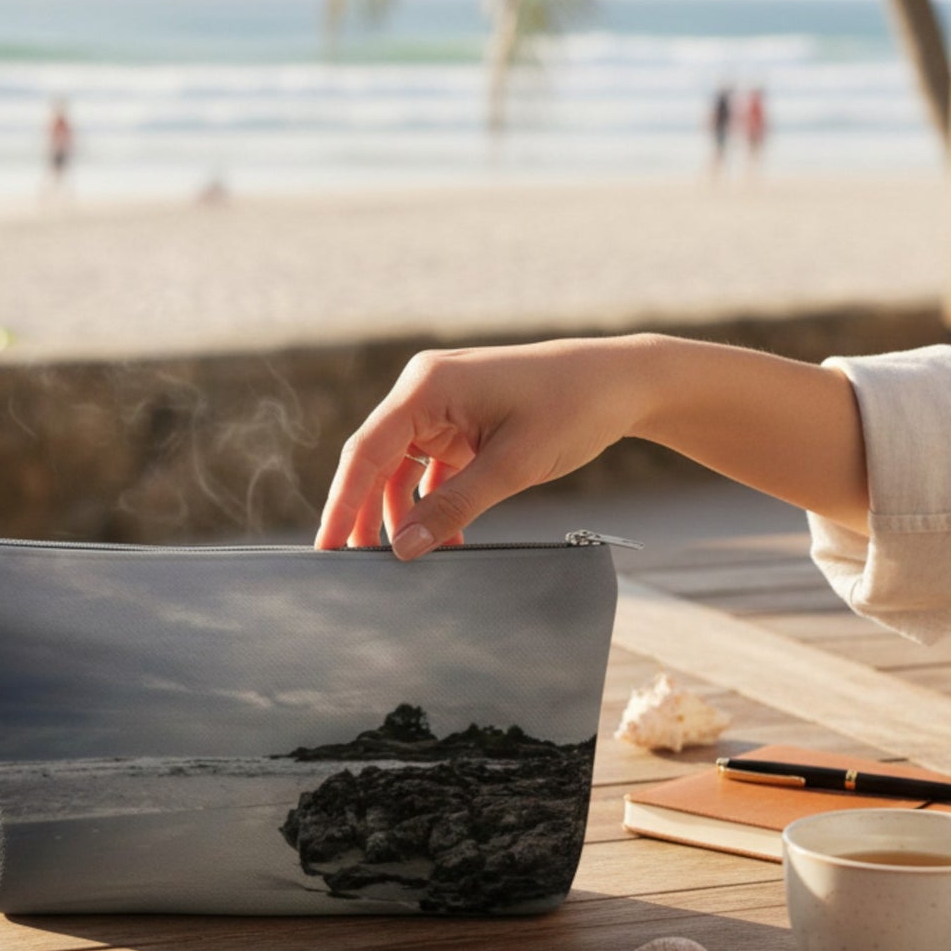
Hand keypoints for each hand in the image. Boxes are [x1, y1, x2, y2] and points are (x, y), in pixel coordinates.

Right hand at [315, 337, 654, 557]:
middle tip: (356, 567)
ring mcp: (442, 406)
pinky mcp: (462, 423)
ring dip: (404, 514)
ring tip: (405, 561)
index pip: (366, 451)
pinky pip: (431, 469)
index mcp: (426, 386)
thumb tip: (404, 548)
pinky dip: (434, 504)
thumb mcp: (512, 465)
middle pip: (376, 462)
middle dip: (367, 514)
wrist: (623, 383)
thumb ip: (454, 506)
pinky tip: (445, 541)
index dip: (342, 504)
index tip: (328, 548)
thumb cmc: (572, 406)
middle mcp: (425, 390)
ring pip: (401, 470)